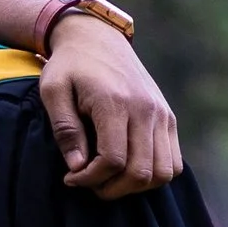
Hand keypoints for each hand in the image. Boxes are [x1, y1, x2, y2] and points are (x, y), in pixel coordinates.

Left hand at [41, 20, 179, 195]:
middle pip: (141, 172)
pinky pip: (174, 162)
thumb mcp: (53, 91)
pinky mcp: (168, 117)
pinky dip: (154, 174)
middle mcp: (145, 109)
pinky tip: (127, 168)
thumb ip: (65, 129)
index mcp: (115, 102)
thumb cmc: (69, 65)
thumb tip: (78, 167)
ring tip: (109, 178)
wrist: (97, 37)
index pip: (113, 160)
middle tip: (89, 183)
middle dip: (112, 189)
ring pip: (163, 172)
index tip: (71, 178)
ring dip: (135, 186)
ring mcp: (162, 114)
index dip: (90, 179)